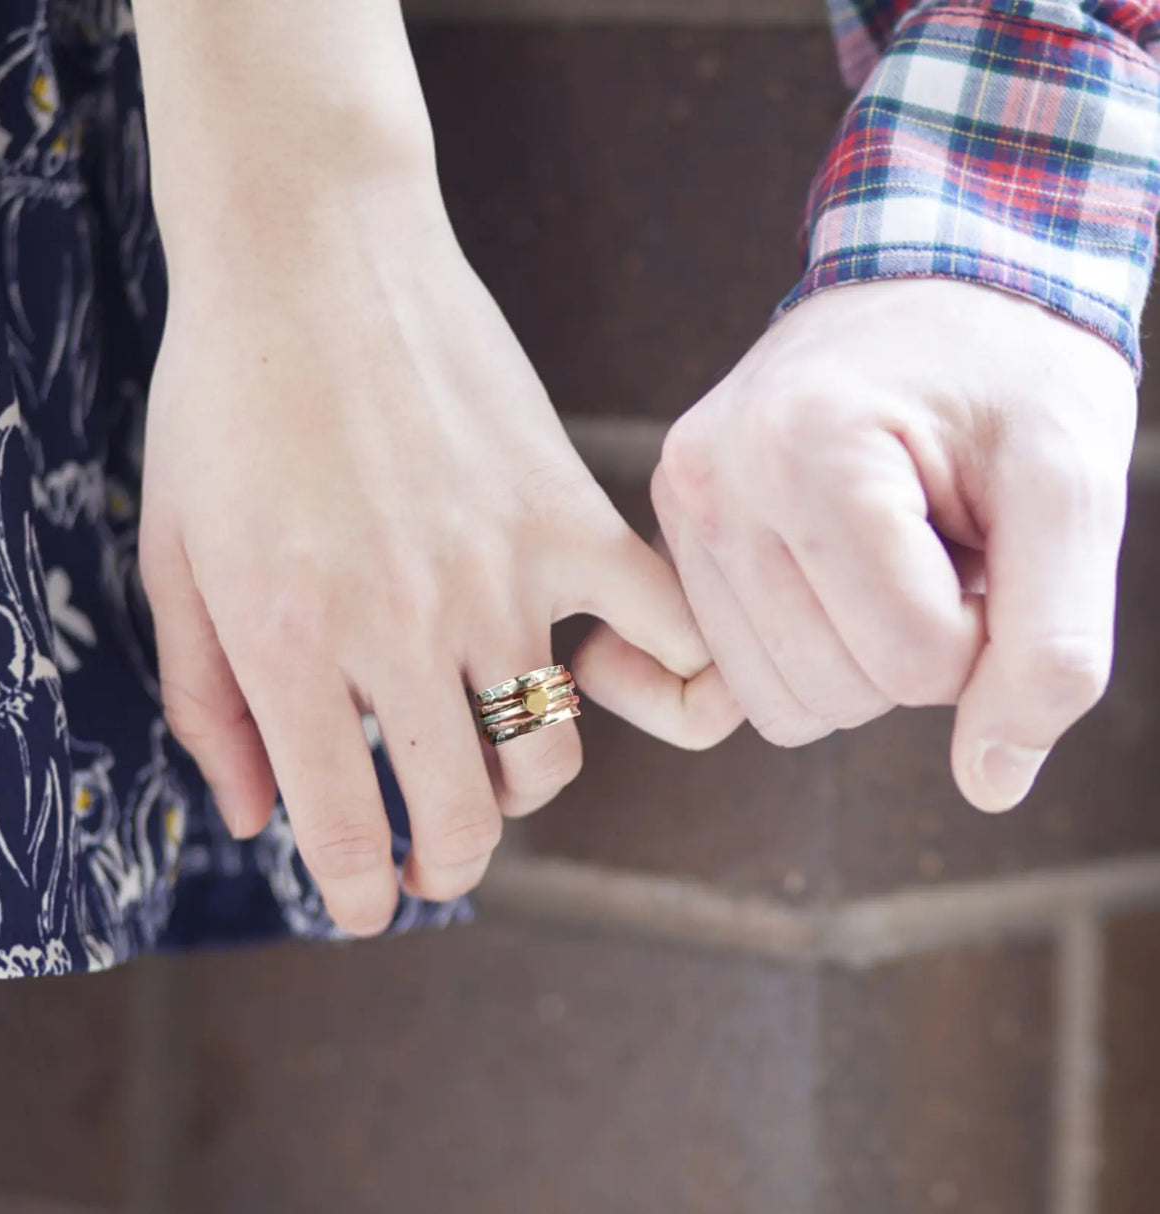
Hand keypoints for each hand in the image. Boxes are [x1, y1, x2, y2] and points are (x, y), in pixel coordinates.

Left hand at [138, 182, 734, 936]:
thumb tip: (255, 819)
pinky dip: (665, 674)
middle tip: (432, 862)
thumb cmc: (226, 398)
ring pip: (551, 749)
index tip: (364, 903)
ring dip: (521, 782)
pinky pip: (659, 628)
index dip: (354, 891)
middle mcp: (402, 626)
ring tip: (492, 753)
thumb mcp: (172, 555)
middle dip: (445, 866)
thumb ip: (208, 704)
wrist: (315, 250)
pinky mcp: (571, 513)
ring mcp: (502, 571)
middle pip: (465, 814)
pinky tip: (619, 671)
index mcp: (291, 641)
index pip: (341, 829)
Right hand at [576, 279, 1136, 811]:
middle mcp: (715, 480)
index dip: (985, 633)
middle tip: (944, 550)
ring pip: (780, 702)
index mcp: (807, 449)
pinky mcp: (678, 530)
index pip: (911, 661)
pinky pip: (739, 676)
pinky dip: (809, 653)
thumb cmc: (1013, 372)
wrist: (934, 278)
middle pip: (833, 693)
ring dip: (861, 656)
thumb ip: (1052, 647)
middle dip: (919, 650)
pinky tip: (841, 575)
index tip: (993, 549)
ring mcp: (682, 507)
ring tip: (891, 555)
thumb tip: (989, 783)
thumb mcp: (1074, 489)